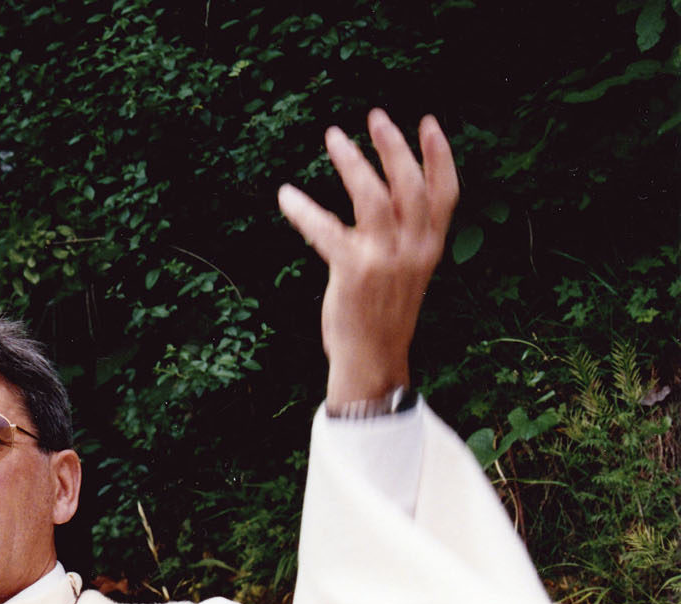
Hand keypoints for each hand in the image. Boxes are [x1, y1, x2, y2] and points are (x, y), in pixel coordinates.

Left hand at [277, 109, 458, 406]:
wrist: (371, 359)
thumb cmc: (382, 313)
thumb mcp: (406, 272)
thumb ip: (405, 237)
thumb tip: (392, 199)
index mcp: (431, 247)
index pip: (446, 192)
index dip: (440, 154)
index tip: (427, 121)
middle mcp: (415, 249)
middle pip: (411, 185)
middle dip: (394, 146)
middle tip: (375, 115)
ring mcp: (386, 259)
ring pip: (373, 196)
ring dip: (353, 162)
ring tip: (333, 136)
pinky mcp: (354, 271)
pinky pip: (326, 229)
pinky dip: (303, 209)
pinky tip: (285, 194)